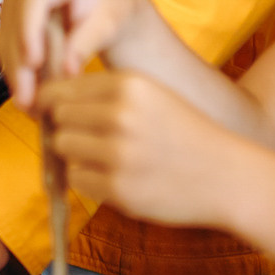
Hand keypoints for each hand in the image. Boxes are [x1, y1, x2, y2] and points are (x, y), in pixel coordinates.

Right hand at [0, 0, 152, 109]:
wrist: (107, 1)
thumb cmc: (113, 8)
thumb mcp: (108, 23)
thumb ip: (87, 43)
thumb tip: (67, 71)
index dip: (29, 32)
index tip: (33, 64)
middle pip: (16, 19)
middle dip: (20, 63)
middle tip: (28, 100)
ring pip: (7, 34)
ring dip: (15, 71)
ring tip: (28, 104)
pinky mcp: (10, 8)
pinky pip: (6, 41)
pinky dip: (15, 67)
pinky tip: (26, 91)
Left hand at [41, 69, 246, 229]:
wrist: (228, 176)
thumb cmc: (185, 134)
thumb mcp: (151, 95)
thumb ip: (103, 93)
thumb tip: (46, 101)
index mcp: (128, 85)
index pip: (59, 89)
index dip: (52, 102)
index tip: (58, 113)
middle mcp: (121, 115)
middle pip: (57, 118)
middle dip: (66, 129)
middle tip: (89, 139)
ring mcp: (118, 154)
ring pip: (63, 149)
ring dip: (76, 156)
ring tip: (105, 159)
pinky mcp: (119, 189)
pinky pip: (77, 180)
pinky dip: (89, 181)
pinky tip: (116, 178)